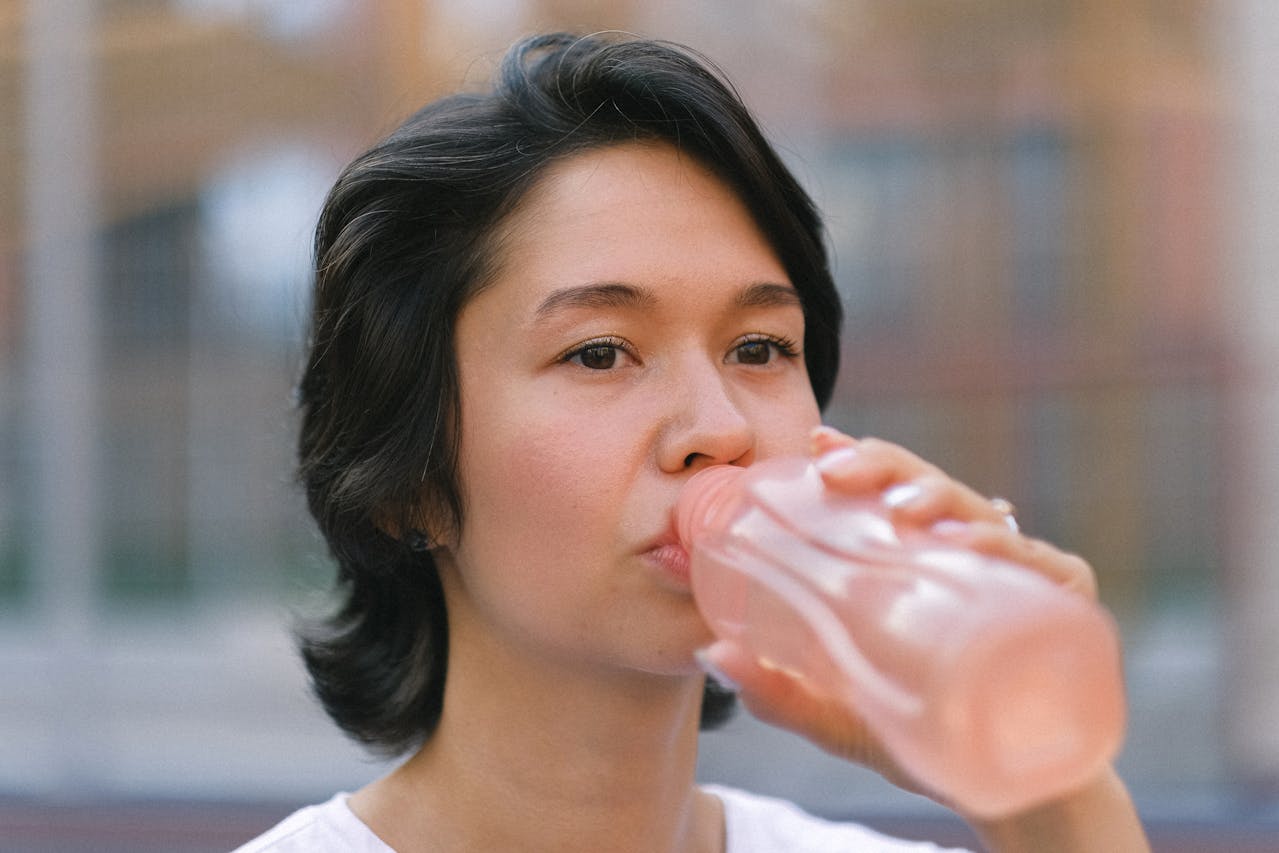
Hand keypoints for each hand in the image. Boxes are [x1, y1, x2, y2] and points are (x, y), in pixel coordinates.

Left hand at [697, 427, 1147, 848]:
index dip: (854, 458)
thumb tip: (710, 654)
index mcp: (917, 560)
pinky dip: (1009, 551)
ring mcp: (1019, 575)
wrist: (1009, 790)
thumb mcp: (840, 712)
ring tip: (898, 507)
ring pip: (980, 514)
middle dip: (881, 466)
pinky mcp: (1064, 607)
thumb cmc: (925, 731)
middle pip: (926, 488)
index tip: (814, 441)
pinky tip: (971, 548)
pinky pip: (1046, 566)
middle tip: (834, 470)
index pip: (886, 492)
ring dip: (937, 499)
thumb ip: (781, 689)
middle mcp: (969, 554)